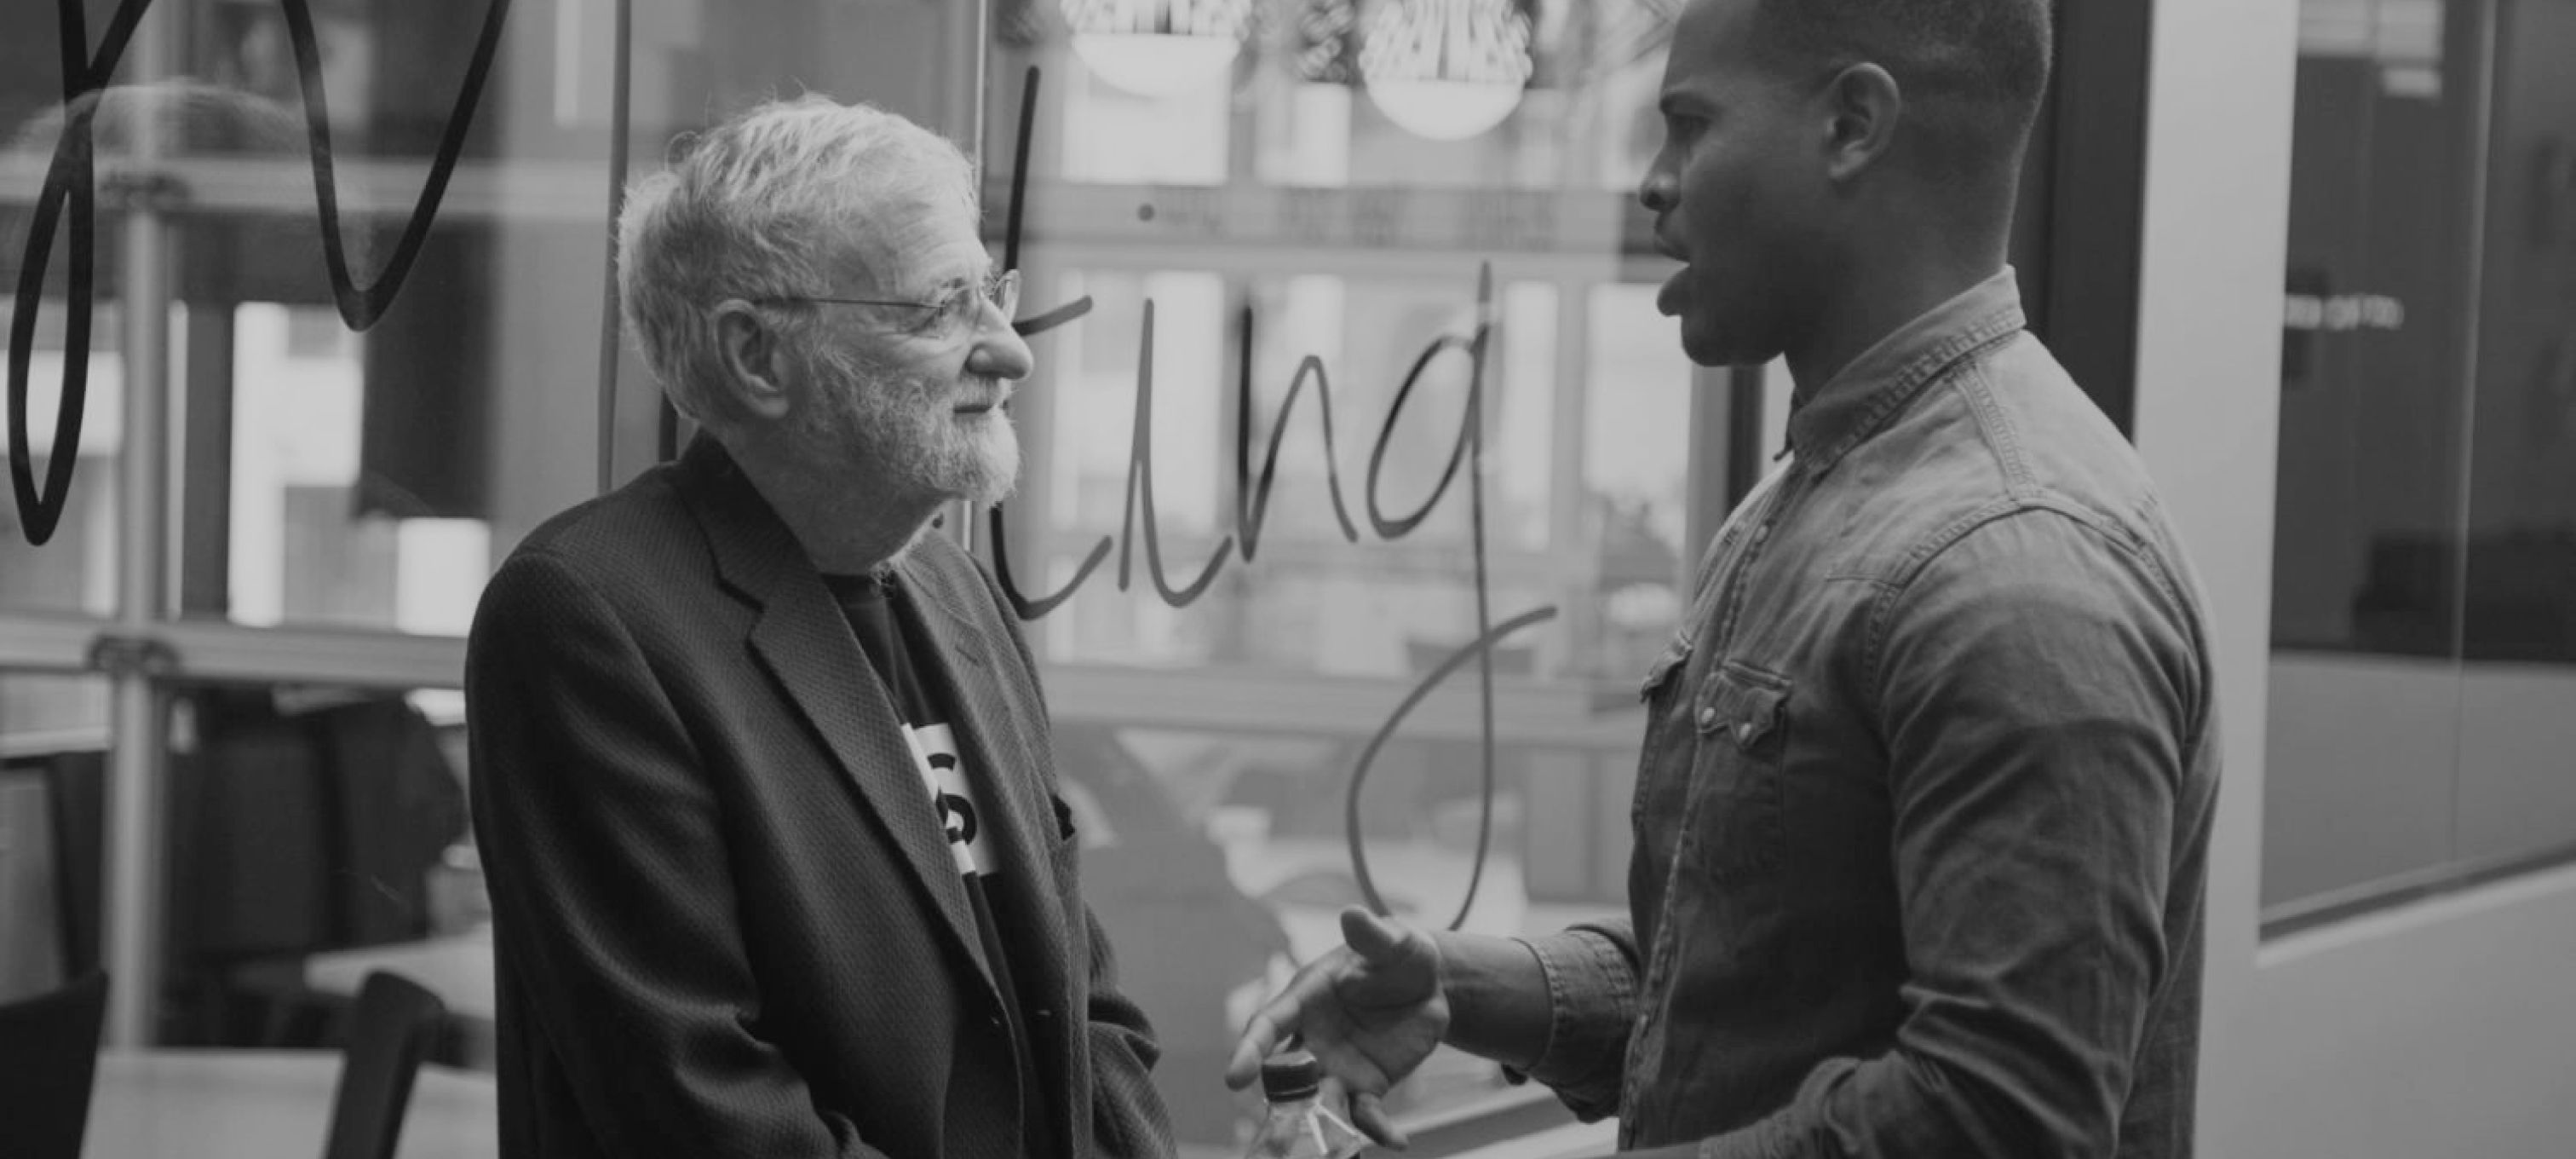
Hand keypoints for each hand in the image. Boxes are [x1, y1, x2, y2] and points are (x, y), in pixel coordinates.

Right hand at [1224, 907, 1449, 1148]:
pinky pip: (1365, 1115)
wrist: (1429, 986)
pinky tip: (1397, 1140)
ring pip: (1317, 1104)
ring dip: (1318, 1128)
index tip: (1234, 1078)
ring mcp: (1337, 1067)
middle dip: (1274, 1106)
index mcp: (1305, 998)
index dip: (1250, 1051)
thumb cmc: (1399, 956)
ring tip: (1328, 1149)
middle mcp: (1312, 1039)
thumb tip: (1353, 915)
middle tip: (1271, 1138)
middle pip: (1283, 1077)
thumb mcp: (1393, 943)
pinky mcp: (1366, 1087)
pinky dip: (1376, 1131)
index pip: (1268, 1026)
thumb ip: (1373, 936)